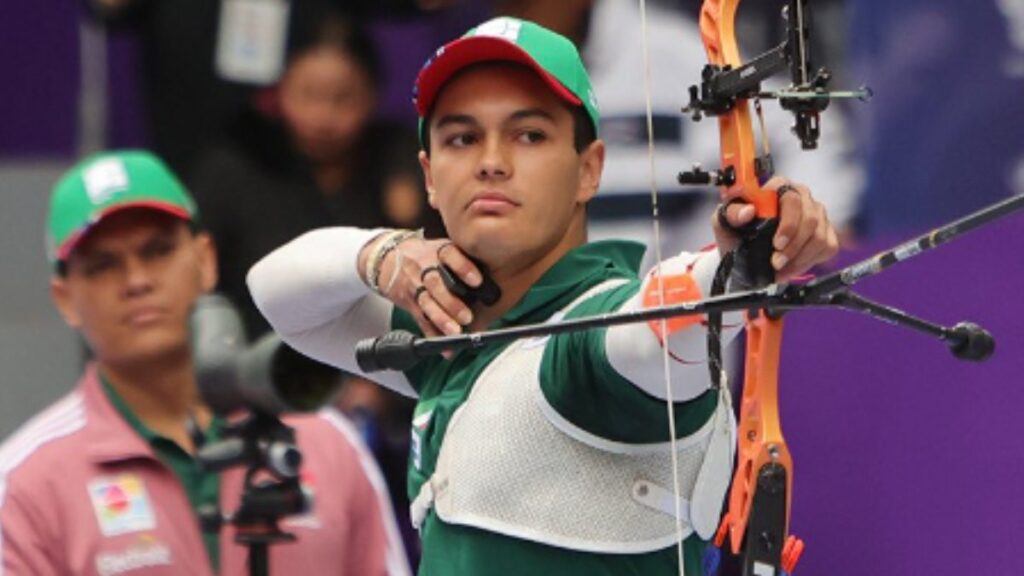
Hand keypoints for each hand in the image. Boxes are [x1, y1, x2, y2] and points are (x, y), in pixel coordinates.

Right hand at [367, 236, 481, 337]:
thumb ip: (464, 258)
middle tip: (467, 316)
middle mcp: (424, 267)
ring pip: (427, 303)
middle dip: (451, 302)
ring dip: (441, 320)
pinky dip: (433, 335)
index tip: (477, 281)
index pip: (449, 255)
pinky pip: (420, 320)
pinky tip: (444, 348)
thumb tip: (496, 277)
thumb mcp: (443, 247)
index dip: (463, 267)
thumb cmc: (426, 254)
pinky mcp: (409, 303)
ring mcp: (415, 286)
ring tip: (455, 332)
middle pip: (436, 284)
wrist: (388, 258)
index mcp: (437, 251)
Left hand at [711, 177, 838, 281]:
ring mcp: (816, 214)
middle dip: (794, 247)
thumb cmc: (736, 232)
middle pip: (810, 219)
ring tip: (781, 268)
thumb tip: (748, 211)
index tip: (777, 244)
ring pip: (820, 237)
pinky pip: (828, 247)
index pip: (792, 199)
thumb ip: (732, 213)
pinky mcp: (826, 232)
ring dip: (800, 258)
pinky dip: (810, 262)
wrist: (742, 252)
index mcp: (778, 187)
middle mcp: (801, 197)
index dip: (788, 224)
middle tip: (776, 263)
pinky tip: (792, 268)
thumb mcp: (724, 222)